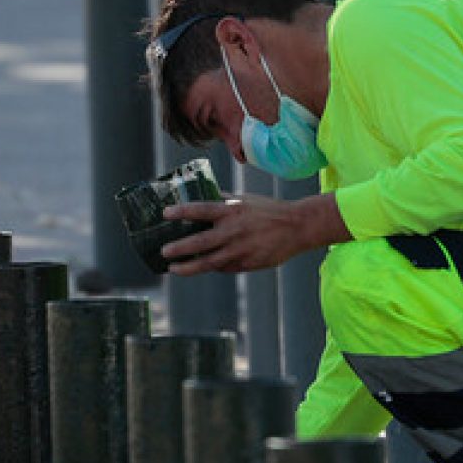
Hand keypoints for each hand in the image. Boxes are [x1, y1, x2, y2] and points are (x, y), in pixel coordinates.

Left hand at [160, 191, 350, 275]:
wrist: (298, 227)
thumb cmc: (268, 210)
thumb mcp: (245, 199)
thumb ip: (222, 199)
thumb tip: (200, 193)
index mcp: (233, 210)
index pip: (202, 209)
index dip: (182, 212)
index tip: (165, 214)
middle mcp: (234, 231)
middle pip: (201, 242)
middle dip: (179, 248)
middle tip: (163, 251)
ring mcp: (241, 250)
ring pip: (209, 262)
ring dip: (188, 267)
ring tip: (173, 268)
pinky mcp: (247, 264)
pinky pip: (224, 268)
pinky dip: (212, 267)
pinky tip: (201, 267)